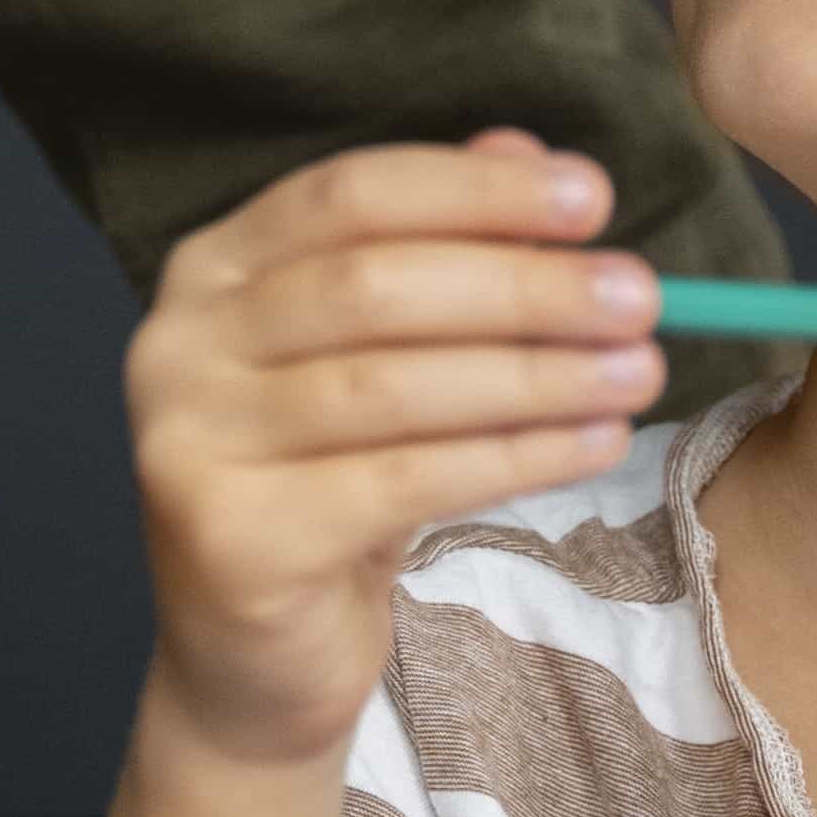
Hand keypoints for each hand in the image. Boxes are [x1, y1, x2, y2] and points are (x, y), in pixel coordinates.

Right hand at [127, 133, 661, 766]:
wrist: (252, 664)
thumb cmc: (332, 491)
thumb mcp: (382, 360)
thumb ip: (436, 251)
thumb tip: (527, 152)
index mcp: (209, 270)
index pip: (349, 195)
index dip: (475, 192)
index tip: (595, 199)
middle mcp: (175, 343)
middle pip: (373, 286)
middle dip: (523, 285)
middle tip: (641, 297)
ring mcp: (188, 442)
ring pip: (393, 386)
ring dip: (536, 373)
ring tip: (639, 372)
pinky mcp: (231, 537)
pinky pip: (402, 481)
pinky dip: (512, 457)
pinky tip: (591, 443)